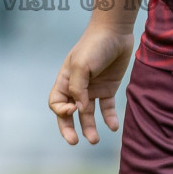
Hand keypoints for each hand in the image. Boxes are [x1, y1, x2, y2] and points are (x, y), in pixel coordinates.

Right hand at [48, 23, 135, 145]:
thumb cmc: (94, 46)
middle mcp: (77, 87)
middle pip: (69, 113)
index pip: (56, 103)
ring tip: (95, 140)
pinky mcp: (108, 88)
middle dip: (69, 129)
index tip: (75, 109)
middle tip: (75, 141)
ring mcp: (93, 89)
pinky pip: (106, 108)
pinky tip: (113, 127)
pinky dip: (109, 118)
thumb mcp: (81, 66)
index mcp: (65, 80)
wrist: (116, 32)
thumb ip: (78, 89)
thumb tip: (79, 110)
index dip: (62, 111)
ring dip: (90, 128)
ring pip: (88, 114)